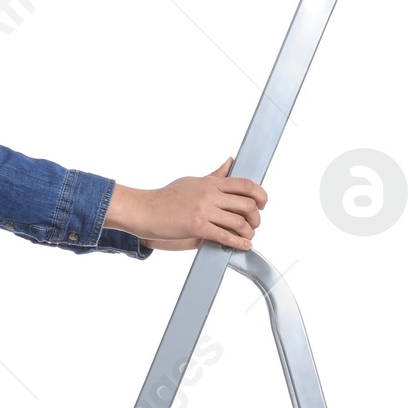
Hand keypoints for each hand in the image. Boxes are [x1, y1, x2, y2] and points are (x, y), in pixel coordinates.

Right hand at [104, 158, 266, 251]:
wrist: (144, 210)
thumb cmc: (166, 197)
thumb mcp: (192, 181)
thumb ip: (214, 175)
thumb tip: (230, 162)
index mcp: (210, 182)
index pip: (245, 184)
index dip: (260, 195)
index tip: (263, 203)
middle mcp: (210, 194)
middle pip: (247, 204)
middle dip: (257, 217)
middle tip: (255, 223)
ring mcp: (204, 210)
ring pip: (239, 222)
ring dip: (249, 232)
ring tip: (248, 236)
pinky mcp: (197, 227)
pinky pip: (225, 236)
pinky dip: (238, 243)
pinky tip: (244, 245)